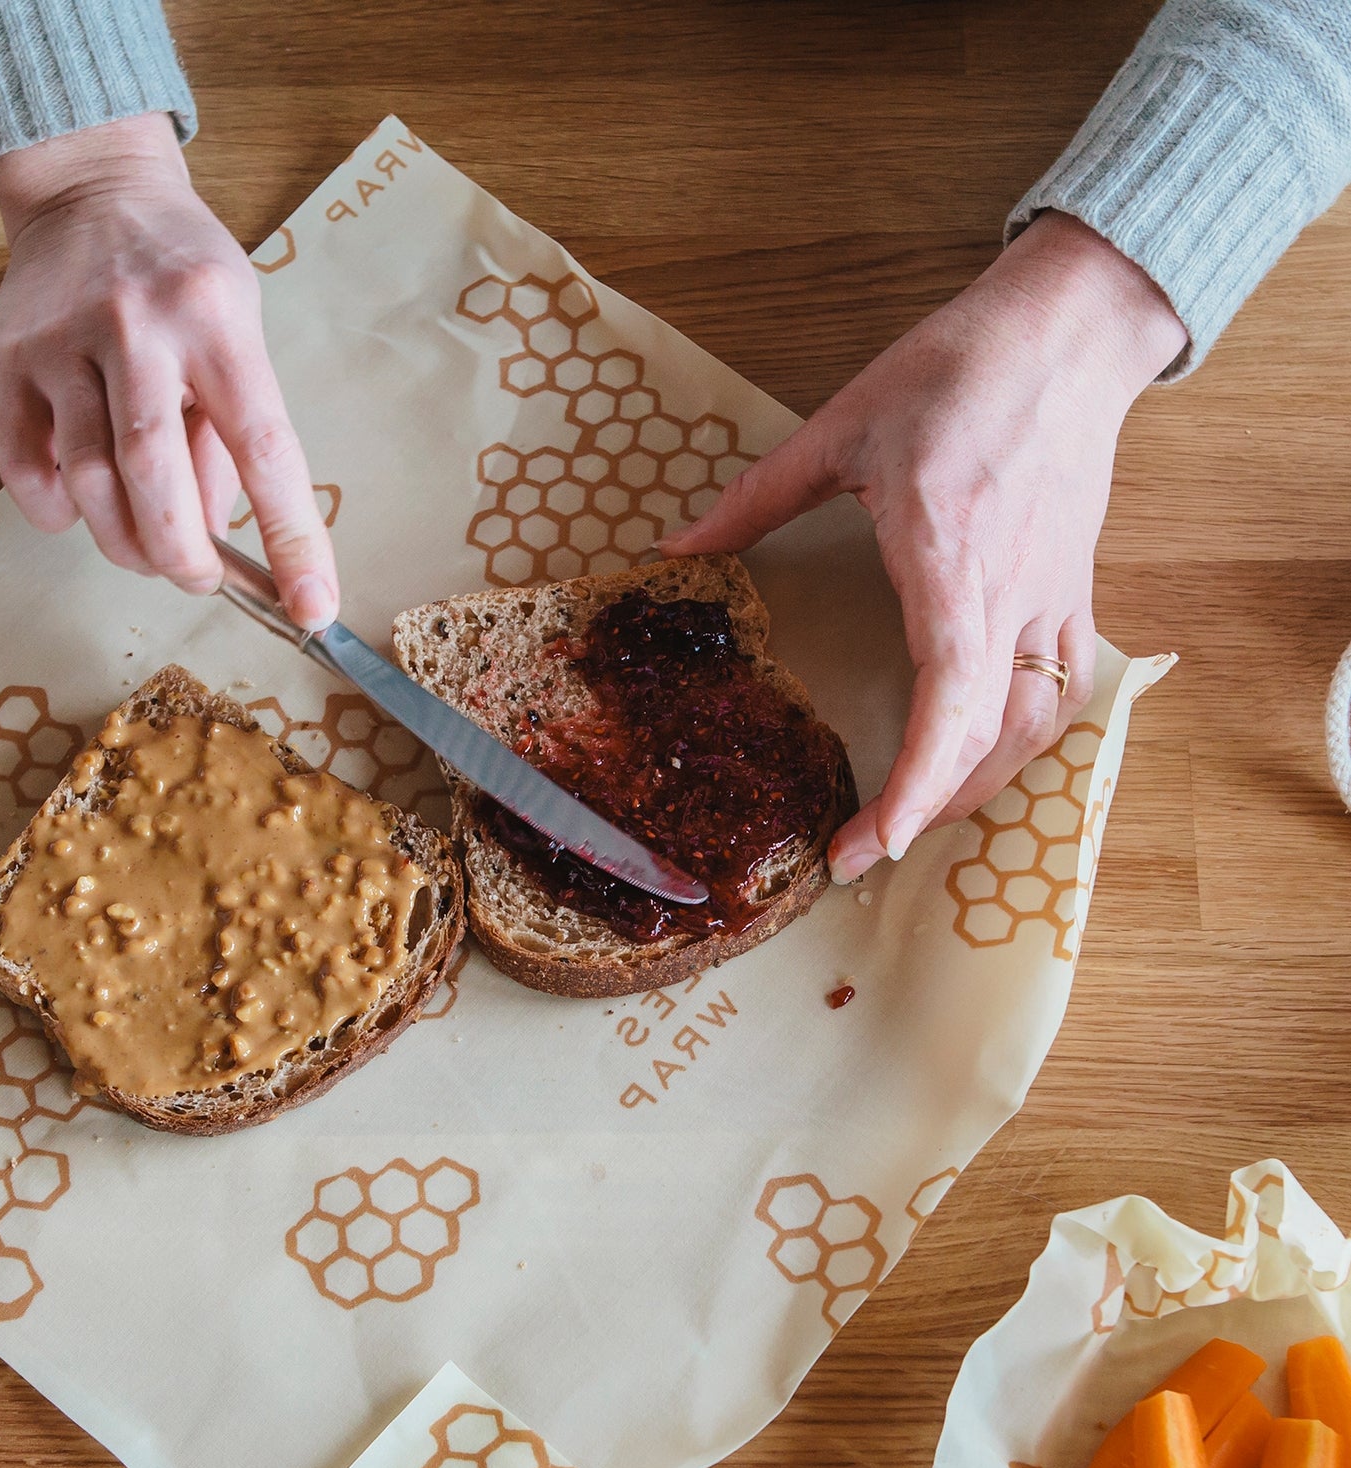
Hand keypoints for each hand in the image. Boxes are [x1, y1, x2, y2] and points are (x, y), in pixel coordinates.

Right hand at [0, 115, 337, 628]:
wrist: (92, 188)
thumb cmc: (184, 275)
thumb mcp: (239, 328)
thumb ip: (230, 429)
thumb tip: (222, 535)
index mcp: (217, 320)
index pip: (264, 449)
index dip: (291, 539)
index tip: (311, 608)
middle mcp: (138, 325)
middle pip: (154, 476)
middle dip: (181, 555)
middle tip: (196, 578)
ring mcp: (64, 340)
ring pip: (86, 480)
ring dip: (123, 541)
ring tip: (146, 549)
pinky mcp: (9, 359)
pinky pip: (24, 466)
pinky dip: (55, 512)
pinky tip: (80, 508)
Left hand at [660, 211, 1186, 880]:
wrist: (1069, 332)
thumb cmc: (957, 371)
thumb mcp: (837, 427)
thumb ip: (753, 501)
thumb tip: (673, 551)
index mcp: (949, 548)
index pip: (950, 692)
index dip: (916, 780)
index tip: (870, 839)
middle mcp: (1011, 587)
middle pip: (991, 732)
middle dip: (927, 810)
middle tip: (860, 853)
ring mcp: (1054, 594)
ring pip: (1035, 726)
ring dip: (975, 788)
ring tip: (910, 822)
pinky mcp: (1076, 591)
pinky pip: (1061, 692)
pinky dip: (1021, 746)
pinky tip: (980, 766)